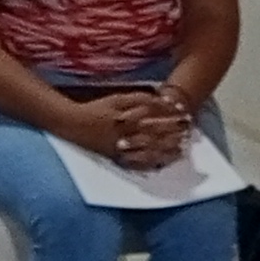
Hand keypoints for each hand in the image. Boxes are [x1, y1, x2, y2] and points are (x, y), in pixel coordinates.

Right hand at [66, 90, 191, 170]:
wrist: (72, 124)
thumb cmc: (95, 110)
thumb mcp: (116, 98)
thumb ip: (138, 98)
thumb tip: (160, 100)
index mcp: (127, 116)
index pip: (154, 116)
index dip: (170, 114)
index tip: (183, 113)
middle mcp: (126, 133)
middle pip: (155, 132)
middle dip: (173, 131)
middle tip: (187, 130)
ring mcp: (122, 147)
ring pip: (149, 148)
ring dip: (166, 148)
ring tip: (181, 147)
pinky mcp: (117, 157)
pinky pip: (137, 162)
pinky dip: (152, 162)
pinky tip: (163, 161)